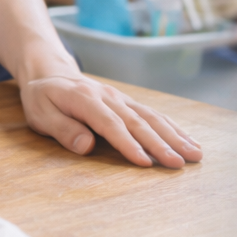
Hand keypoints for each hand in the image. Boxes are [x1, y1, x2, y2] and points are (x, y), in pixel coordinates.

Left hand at [19, 65, 202, 167]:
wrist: (51, 72)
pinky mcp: (128, 103)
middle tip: (180, 163)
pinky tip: (188, 140)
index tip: (145, 162)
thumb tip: (86, 146)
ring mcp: (122, 99)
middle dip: (162, 144)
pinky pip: (154, 115)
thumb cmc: (43, 98)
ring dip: (175, 136)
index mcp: (87, 100)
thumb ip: (62, 129)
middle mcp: (110, 98)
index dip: (128, 144)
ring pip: (153, 118)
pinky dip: (173, 128)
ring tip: (195, 153)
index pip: (111, 125)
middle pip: (139, 122)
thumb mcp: (41, 114)